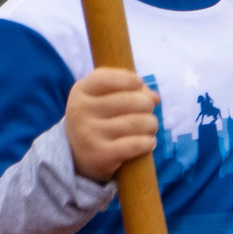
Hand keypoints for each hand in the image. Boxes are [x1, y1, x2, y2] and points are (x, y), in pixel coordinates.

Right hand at [65, 65, 158, 184]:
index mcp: (81, 91)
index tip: (139, 83)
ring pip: (138, 123)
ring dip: (151, 125)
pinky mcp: (100, 155)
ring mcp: (89, 134)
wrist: (78, 153)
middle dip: (147, 105)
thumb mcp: (105, 96)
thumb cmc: (99, 117)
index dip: (129, 79)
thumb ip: (130, 89)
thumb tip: (154, 98)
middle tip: (148, 112)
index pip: (108, 78)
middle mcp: (81, 111)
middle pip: (132, 100)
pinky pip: (135, 145)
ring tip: (150, 127)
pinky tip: (148, 142)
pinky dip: (148, 142)